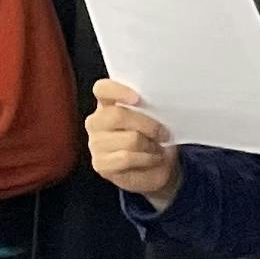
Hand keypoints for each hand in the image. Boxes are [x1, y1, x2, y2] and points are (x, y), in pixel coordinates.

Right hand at [87, 79, 183, 208]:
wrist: (155, 169)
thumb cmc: (153, 138)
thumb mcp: (153, 119)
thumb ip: (149, 108)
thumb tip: (159, 105)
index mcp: (107, 104)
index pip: (102, 89)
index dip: (117, 90)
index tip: (137, 98)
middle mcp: (96, 122)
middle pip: (117, 115)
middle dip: (148, 125)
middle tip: (164, 134)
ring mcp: (95, 143)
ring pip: (128, 139)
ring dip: (150, 145)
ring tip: (158, 149)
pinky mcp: (100, 164)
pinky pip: (127, 158)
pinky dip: (147, 159)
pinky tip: (153, 159)